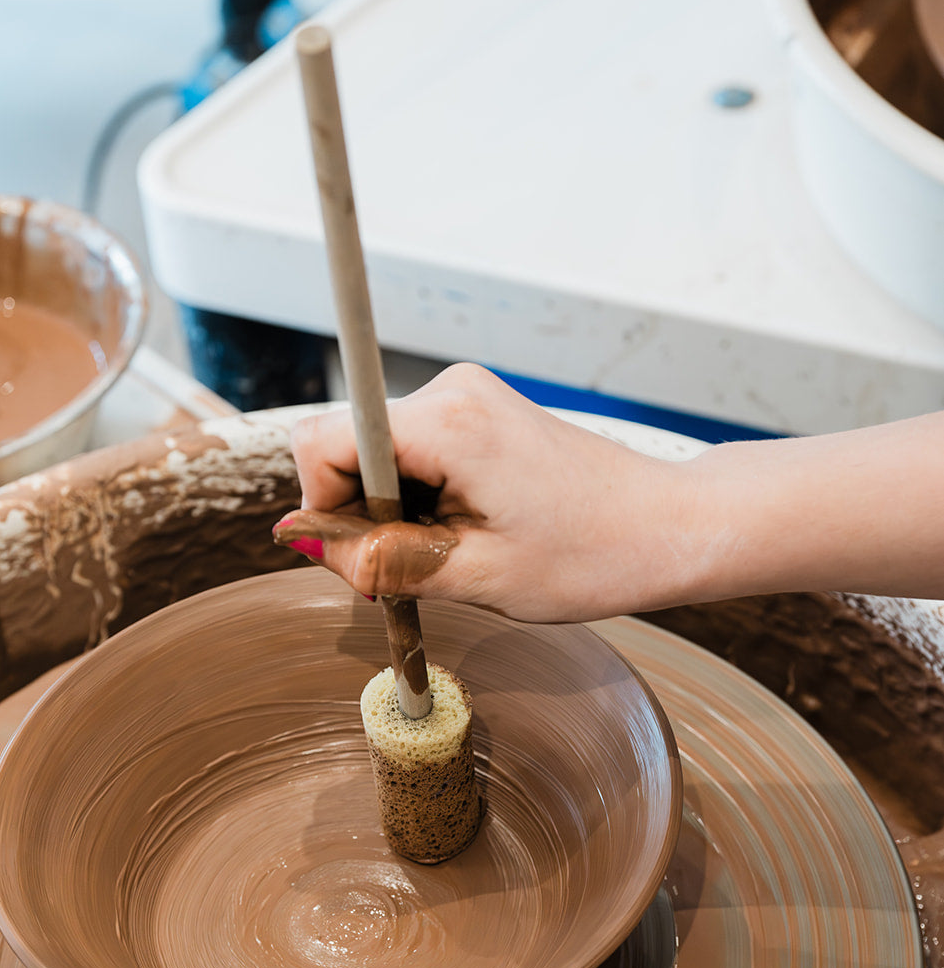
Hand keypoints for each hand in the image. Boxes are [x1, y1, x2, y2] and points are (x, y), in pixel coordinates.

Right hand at [274, 363, 698, 622]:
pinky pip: (411, 456)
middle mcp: (450, 391)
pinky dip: (419, 504)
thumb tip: (296, 536)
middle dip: (361, 519)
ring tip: (458, 555)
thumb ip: (377, 558)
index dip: (324, 510)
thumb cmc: (590, 555)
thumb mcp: (474, 575)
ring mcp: (465, 398)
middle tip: (418, 574)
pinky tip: (466, 535)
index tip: (365, 562)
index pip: (323, 443)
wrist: (670, 526)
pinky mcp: (478, 414)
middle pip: (346, 449)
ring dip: (394, 517)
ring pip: (376, 459)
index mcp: (446, 422)